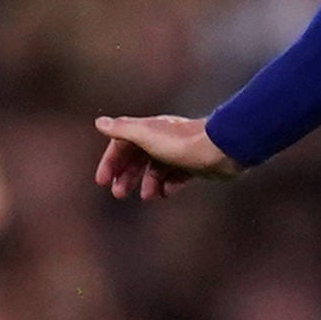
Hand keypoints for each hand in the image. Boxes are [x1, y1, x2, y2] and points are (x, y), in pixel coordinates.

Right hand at [93, 115, 237, 200]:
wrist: (220, 150)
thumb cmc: (183, 142)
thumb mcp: (145, 135)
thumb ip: (122, 129)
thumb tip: (100, 123)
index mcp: (148, 130)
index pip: (121, 144)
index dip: (110, 161)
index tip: (102, 181)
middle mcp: (163, 139)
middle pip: (137, 158)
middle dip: (126, 176)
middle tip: (119, 194)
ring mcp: (179, 152)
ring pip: (157, 169)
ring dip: (148, 183)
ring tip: (147, 196)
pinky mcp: (194, 164)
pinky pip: (176, 177)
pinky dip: (169, 185)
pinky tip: (167, 193)